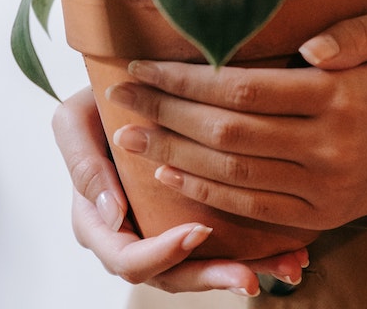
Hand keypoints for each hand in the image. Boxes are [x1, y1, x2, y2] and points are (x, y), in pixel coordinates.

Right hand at [52, 88, 308, 295]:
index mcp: (98, 221)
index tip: (198, 232)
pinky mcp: (190, 215)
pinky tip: (292, 252)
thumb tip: (115, 217)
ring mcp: (162, 229)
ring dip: (243, 270)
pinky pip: (220, 244)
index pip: (126, 258)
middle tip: (249, 277)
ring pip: (200, 266)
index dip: (161, 254)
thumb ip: (83, 164)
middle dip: (212, 277)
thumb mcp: (74, 121)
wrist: (122, 89)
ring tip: (286, 269)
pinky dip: (255, 252)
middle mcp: (132, 234)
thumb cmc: (95, 103)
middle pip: (171, 274)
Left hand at [107, 7, 366, 229]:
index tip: (143, 64)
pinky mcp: (320, 214)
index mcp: (337, 97)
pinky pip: (253, 206)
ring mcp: (321, 186)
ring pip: (232, 172)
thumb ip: (357, 34)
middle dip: (165, 111)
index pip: (243, 88)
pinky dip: (205, 191)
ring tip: (129, 133)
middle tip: (121, 94)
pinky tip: (169, 172)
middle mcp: (325, 145)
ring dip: (173, 152)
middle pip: (226, 131)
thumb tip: (310, 48)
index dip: (186, 79)